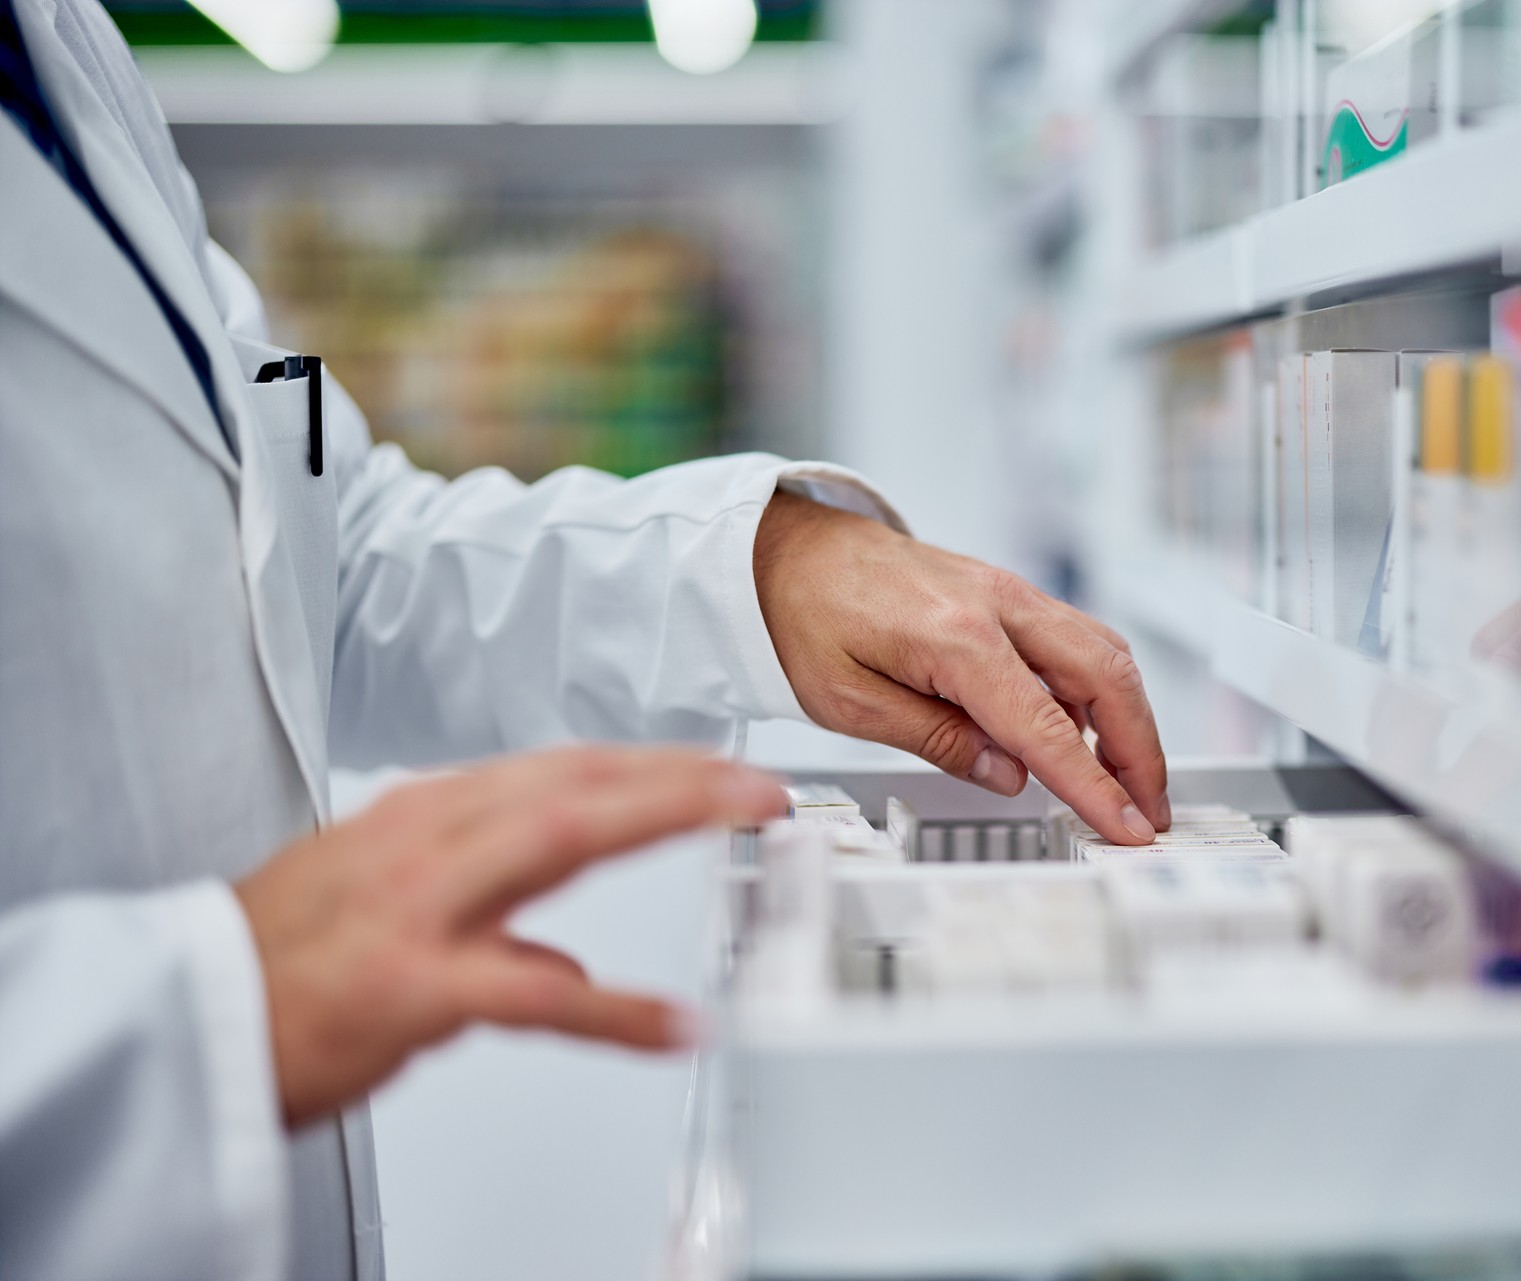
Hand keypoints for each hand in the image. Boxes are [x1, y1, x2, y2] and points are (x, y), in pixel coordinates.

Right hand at [236, 747, 786, 1127]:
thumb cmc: (270, 972)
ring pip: (563, 838)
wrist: (172, 1030)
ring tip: (746, 819)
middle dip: (678, 773)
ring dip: (667, 818)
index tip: (712, 767)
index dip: (646, 766)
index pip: (557, 773)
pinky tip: (674, 1022)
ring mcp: (417, 908)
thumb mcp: (378, 915)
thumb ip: (481, 922)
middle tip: (759, 780)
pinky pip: (530, 995)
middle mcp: (424, 843)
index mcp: (419, 823)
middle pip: (577, 784)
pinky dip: (612, 1009)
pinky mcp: (408, 987)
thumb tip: (560, 968)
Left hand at [753, 492, 1168, 843]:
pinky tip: (1084, 733)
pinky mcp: (1008, 594)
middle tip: (1147, 810)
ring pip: (1104, 653)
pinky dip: (1099, 690)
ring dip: (1129, 719)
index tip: (1123, 824)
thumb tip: (1008, 776)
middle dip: (1141, 751)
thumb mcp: (847, 702)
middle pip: (1106, 677)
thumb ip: (936, 740)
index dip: (1092, 784)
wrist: (787, 547)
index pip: (1045, 725)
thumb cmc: (804, 614)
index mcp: (954, 635)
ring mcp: (1009, 593)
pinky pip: (1077, 640)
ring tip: (1126, 781)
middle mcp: (997, 604)